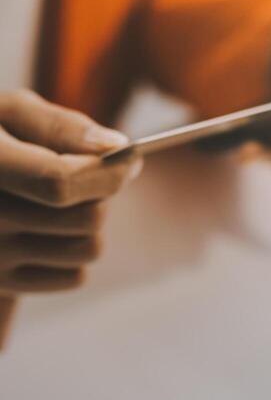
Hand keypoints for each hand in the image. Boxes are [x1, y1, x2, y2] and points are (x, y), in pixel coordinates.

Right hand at [0, 90, 140, 344]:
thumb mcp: (10, 114)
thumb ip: (61, 127)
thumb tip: (118, 148)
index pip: (60, 181)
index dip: (106, 172)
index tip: (129, 160)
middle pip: (88, 218)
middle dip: (100, 194)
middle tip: (85, 177)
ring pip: (90, 249)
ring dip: (91, 225)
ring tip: (62, 202)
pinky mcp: (6, 285)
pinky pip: (76, 276)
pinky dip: (74, 254)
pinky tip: (49, 231)